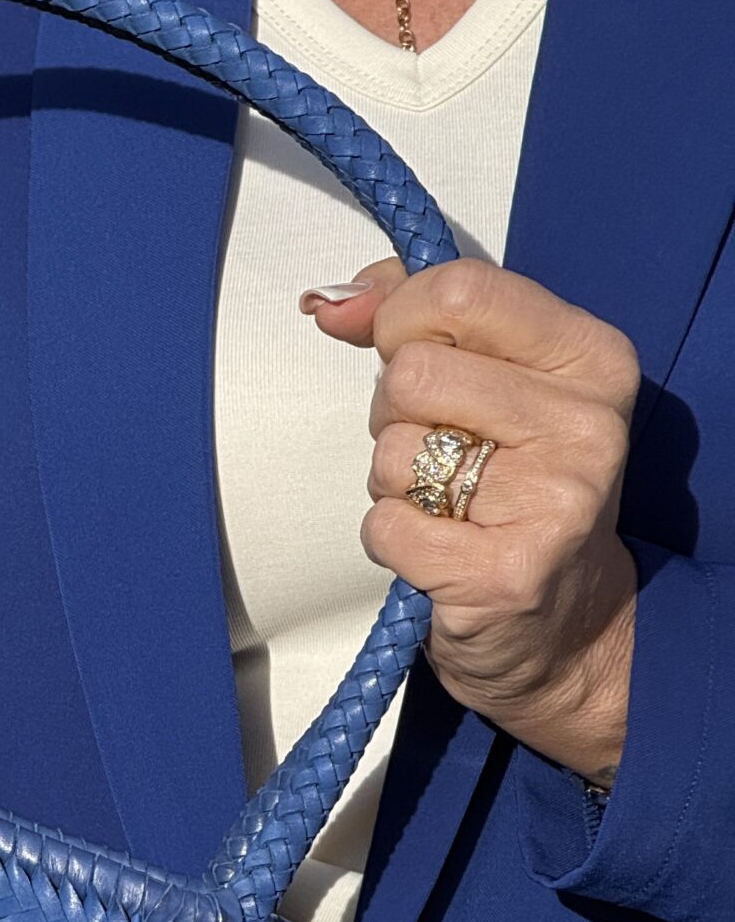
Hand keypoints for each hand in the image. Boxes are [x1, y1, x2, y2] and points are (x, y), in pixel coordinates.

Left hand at [305, 258, 640, 786]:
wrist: (565, 630)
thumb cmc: (513, 491)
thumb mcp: (490, 383)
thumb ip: (413, 321)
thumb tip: (331, 302)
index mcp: (590, 358)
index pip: (460, 291)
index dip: (401, 321)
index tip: (408, 354)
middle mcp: (586, 424)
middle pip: (411, 374)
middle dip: (393, 414)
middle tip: (438, 452)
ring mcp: (553, 501)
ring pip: (392, 451)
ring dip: (392, 481)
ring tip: (446, 505)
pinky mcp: (504, 574)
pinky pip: (384, 524)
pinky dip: (389, 538)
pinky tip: (438, 550)